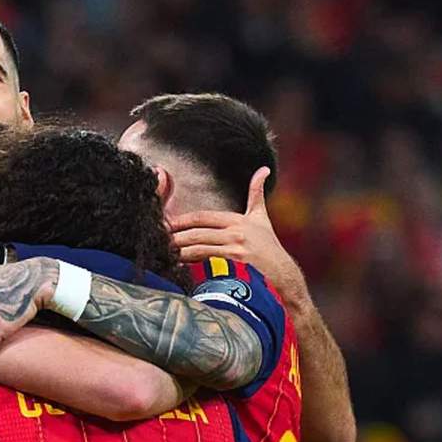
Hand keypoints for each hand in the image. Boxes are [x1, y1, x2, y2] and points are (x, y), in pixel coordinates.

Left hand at [170, 167, 307, 304]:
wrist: (283, 271)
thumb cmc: (270, 245)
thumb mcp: (262, 217)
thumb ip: (256, 193)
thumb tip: (262, 170)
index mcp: (237, 219)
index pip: (202, 216)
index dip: (182, 219)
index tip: (166, 223)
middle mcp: (236, 229)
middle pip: (197, 229)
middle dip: (175, 233)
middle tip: (157, 236)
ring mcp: (236, 244)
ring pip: (200, 243)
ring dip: (179, 247)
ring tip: (163, 249)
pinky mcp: (238, 258)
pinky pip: (209, 256)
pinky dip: (191, 259)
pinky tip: (179, 262)